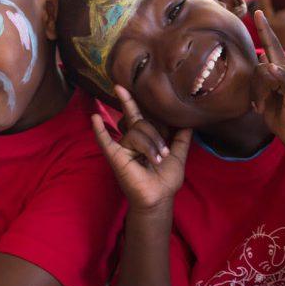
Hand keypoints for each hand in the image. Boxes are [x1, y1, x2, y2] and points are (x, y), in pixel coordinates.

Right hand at [92, 85, 191, 212]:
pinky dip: (100, 130)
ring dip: (150, 146)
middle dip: (156, 136)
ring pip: (136, 131)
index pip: (142, 116)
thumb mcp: (179, 156)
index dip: (136, 104)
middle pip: (142, 122)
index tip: (124, 87)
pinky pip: (106, 140)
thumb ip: (182, 138)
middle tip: (163, 154)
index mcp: (144, 137)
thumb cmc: (166, 180)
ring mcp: (122, 147)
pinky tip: (95, 118)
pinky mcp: (115, 156)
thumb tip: (189, 121)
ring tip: (155, 161)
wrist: (159, 198)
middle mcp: (130, 139)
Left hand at [251, 10, 284, 147]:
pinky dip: (278, 75)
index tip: (257, 12)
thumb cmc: (280, 113)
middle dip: (254, 88)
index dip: (265, 28)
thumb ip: (260, 78)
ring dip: (258, 95)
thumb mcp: (265, 94)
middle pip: (261, 65)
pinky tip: (275, 70)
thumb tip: (260, 59)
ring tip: (262, 108)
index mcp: (282, 67)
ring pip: (265, 74)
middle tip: (257, 106)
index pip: (272, 44)